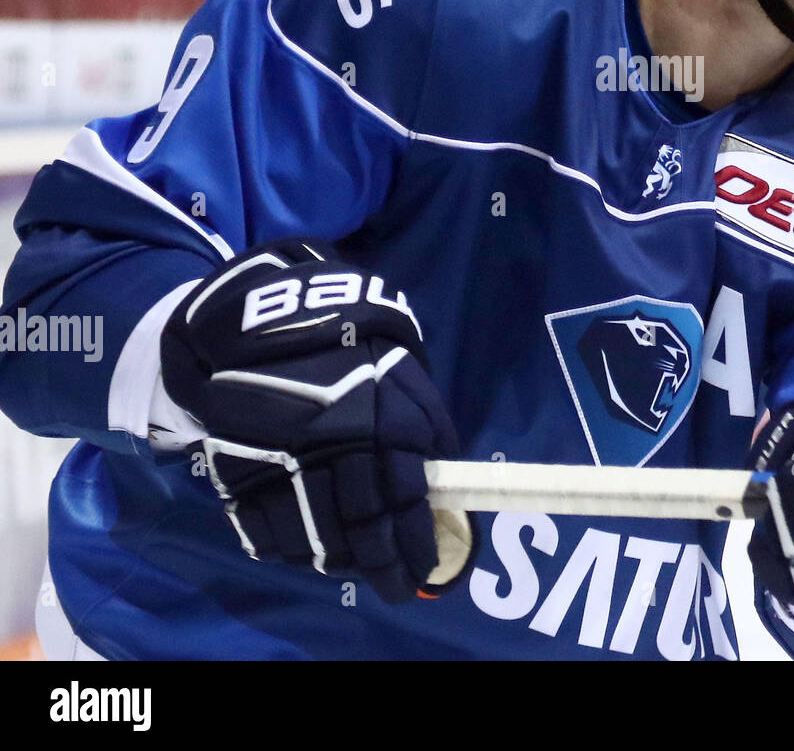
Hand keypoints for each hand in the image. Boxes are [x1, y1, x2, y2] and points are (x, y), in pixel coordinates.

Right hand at [159, 238, 470, 602]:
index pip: (404, 502)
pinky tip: (308, 550)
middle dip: (381, 566)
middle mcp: (332, 448)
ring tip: (354, 566)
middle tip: (393, 586)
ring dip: (337, 562)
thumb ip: (428, 426)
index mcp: (379, 421)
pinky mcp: (237, 469)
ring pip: (311, 538)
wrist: (267, 323)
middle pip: (359, 529)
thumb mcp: (404, 372)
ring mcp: (280, 462)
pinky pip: (262, 531)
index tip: (424, 570)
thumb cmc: (351, 348)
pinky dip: (288, 550)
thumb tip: (441, 482)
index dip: (415, 544)